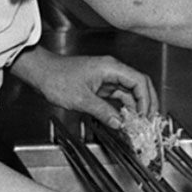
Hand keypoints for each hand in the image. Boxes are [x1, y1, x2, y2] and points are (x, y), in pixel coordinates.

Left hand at [12, 49, 158, 123]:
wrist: (42, 74)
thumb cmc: (57, 78)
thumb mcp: (81, 99)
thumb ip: (103, 112)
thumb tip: (119, 123)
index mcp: (111, 68)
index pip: (139, 81)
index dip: (146, 100)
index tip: (146, 115)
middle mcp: (112, 70)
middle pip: (139, 85)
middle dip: (147, 102)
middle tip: (149, 119)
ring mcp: (107, 77)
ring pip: (130, 91)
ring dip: (136, 106)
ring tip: (139, 122)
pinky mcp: (101, 85)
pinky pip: (119, 95)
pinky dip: (124, 107)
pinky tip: (125, 118)